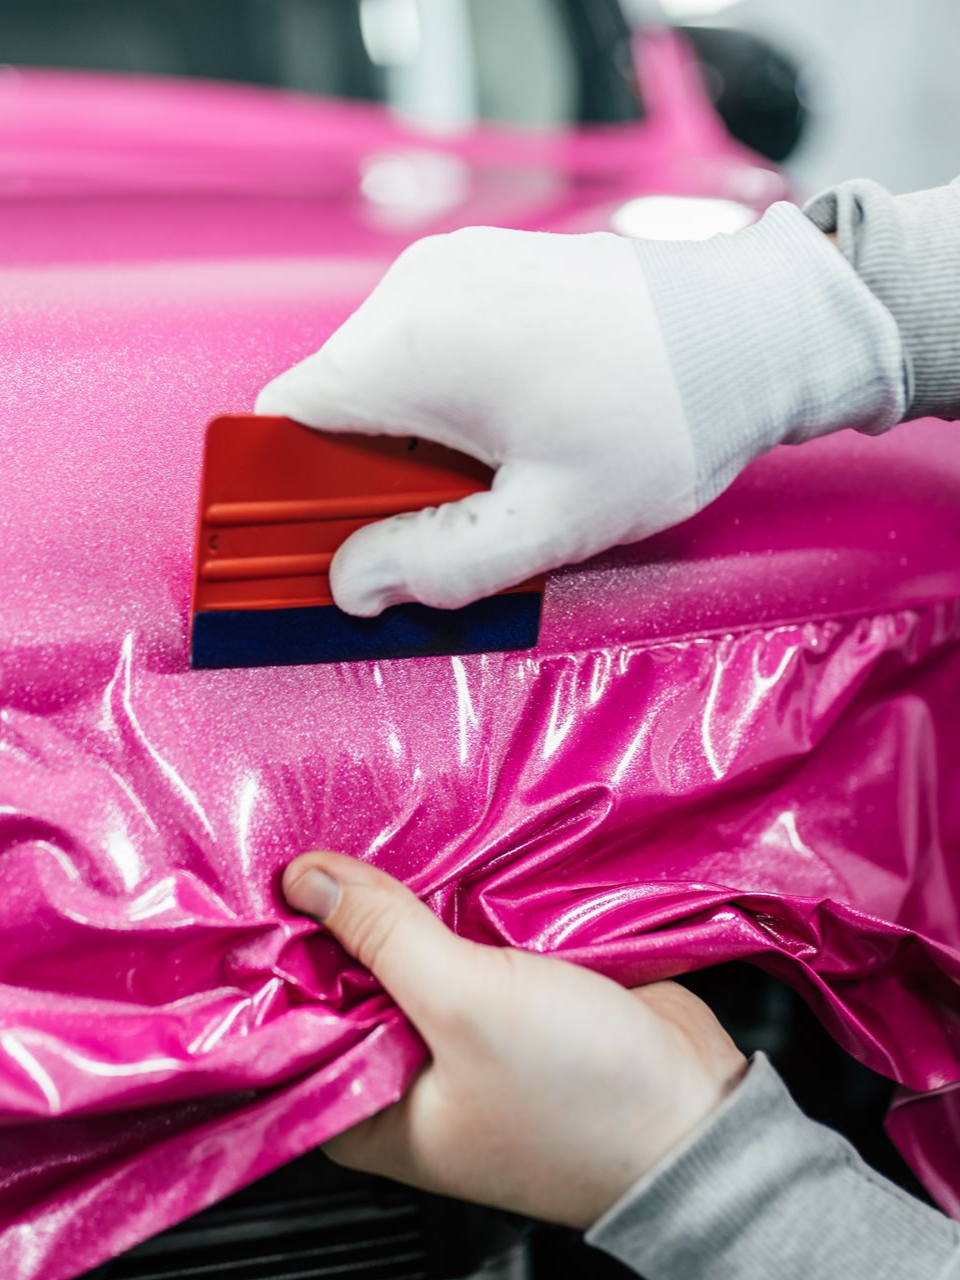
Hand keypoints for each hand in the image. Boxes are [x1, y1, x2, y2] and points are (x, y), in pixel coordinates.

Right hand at [257, 215, 903, 616]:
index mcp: (413, 343)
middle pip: (333, 401)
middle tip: (430, 530)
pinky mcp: (488, 266)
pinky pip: (424, 344)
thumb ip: (438, 563)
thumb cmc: (662, 423)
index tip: (313, 542)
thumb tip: (352, 585)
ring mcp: (454, 266)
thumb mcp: (549, 521)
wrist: (754, 330)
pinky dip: (438, 400)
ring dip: (406, 441)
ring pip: (379, 374)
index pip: (285, 418)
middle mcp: (417, 287)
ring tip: (489, 479)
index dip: (283, 493)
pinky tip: (506, 433)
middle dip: (362, 477)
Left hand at [282, 851, 746, 1229]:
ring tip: (380, 828)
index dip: (277, 952)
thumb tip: (308, 879)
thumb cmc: (582, 1097)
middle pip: (350, 975)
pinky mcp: (508, 997)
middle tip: (322, 833)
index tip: (264, 880)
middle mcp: (404, 1074)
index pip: (290, 1023)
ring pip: (409, 948)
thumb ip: (383, 936)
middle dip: (344, 913)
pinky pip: (464, 937)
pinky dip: (459, 900)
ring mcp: (460, 1032)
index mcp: (370, 1108)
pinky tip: (448, 849)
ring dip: (406, 899)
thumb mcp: (466, 1004)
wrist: (700, 1112)